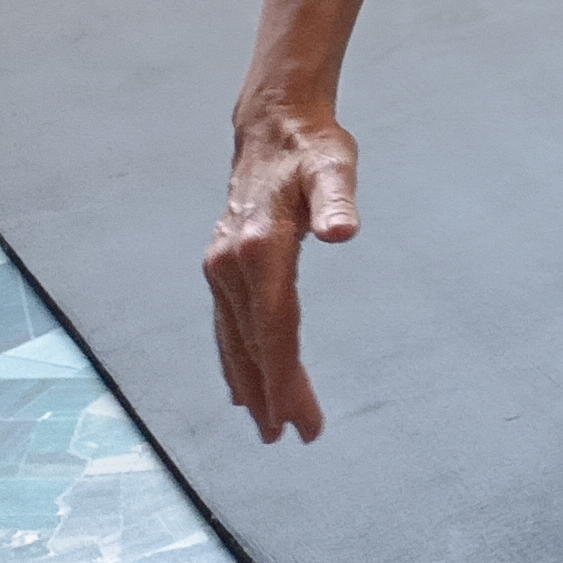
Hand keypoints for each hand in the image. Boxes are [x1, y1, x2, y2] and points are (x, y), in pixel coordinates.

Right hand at [206, 112, 360, 443]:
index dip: (285, 376)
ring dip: (250, 384)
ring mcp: (220, 268)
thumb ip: (338, 199)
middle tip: (292, 436)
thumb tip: (342, 231)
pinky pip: (227, 325)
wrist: (273, 126)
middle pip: (253, 343)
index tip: (299, 417)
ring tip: (268, 426)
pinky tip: (243, 389)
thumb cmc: (313, 149)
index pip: (274, 327)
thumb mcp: (335, 166)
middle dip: (271, 393)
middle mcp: (229, 264)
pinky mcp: (222, 267)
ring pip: (235, 340)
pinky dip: (235, 359)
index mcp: (259, 248)